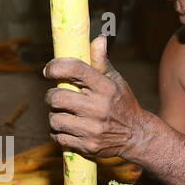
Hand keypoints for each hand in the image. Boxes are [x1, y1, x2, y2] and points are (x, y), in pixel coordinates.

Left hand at [44, 35, 147, 158]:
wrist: (136, 136)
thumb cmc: (121, 103)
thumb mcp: (115, 81)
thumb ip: (102, 62)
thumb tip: (99, 39)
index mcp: (105, 87)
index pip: (74, 69)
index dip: (55, 67)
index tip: (48, 70)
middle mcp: (98, 107)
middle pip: (56, 97)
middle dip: (51, 96)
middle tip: (55, 97)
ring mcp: (92, 128)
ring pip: (54, 119)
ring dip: (54, 116)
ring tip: (64, 114)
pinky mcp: (87, 146)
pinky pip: (58, 137)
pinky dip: (58, 132)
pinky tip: (68, 128)